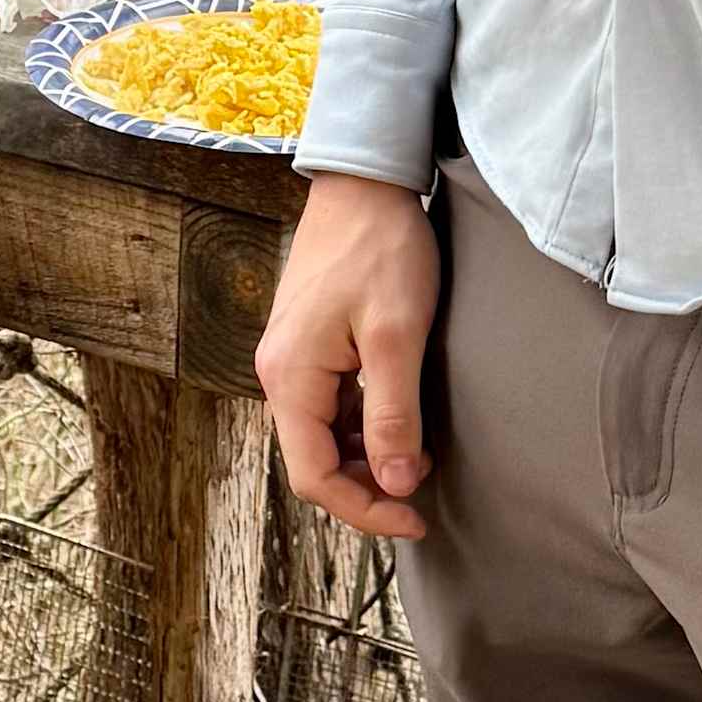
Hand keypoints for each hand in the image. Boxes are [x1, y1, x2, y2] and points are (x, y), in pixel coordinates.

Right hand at [258, 174, 441, 540]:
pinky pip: (328, 407)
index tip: (415, 517)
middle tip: (423, 494)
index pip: (314, 477)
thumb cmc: (381, 250)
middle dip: (367, 488)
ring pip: (322, 438)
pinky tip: (401, 420)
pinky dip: (362, 427)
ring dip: (366, 459)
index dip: (364, 510)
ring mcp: (291, 359)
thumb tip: (398, 484)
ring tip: (420, 455)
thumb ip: (394, 416)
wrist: (365, 184)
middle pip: (314, 462)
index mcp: (290, 377)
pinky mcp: (309, 346)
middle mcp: (279, 374)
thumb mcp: (397, 336)